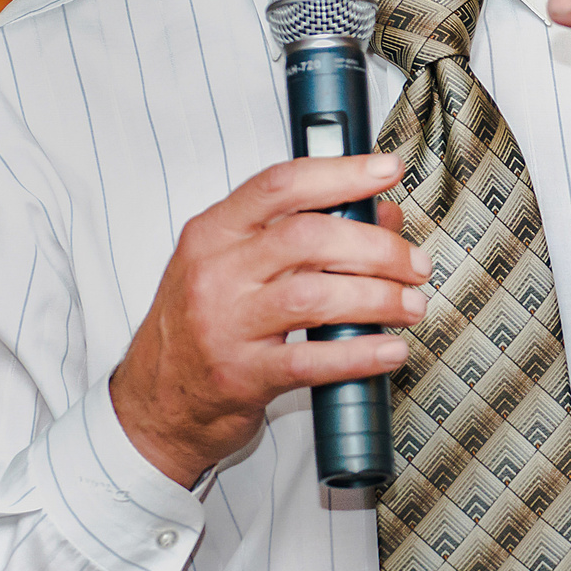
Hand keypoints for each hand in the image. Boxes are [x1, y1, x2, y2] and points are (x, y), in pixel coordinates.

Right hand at [110, 155, 431, 486]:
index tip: (386, 170)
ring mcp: (226, 326)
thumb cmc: (201, 327)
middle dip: (377, 248)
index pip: (280, 185)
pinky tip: (390, 349)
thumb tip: (381, 216)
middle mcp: (216, 273)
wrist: (155, 401)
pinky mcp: (241, 376)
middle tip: (414, 264)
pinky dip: (361, 354)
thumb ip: (303, 234)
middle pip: (309, 239)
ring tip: (410, 305)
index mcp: (213, 233)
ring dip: (378, 298)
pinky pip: (312, 360)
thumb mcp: (235, 268)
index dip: (340, 173)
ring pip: (315, 296)